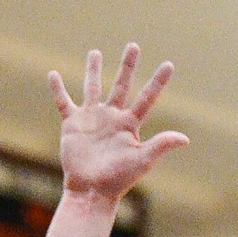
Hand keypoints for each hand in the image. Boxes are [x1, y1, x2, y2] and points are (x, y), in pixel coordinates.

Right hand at [50, 44, 188, 203]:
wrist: (90, 191)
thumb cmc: (118, 180)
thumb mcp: (142, 161)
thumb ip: (160, 145)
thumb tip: (185, 139)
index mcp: (129, 124)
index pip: (147, 98)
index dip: (158, 82)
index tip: (169, 64)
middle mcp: (112, 117)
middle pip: (122, 85)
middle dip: (128, 66)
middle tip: (133, 46)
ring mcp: (92, 119)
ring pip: (93, 88)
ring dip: (93, 70)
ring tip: (95, 53)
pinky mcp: (73, 124)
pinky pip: (63, 102)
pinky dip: (57, 89)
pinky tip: (52, 75)